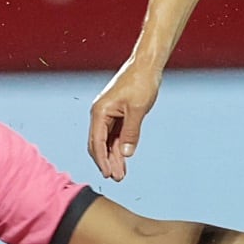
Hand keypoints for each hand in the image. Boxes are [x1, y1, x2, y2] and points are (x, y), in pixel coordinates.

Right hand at [88, 58, 161, 181]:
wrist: (147, 66)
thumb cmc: (141, 83)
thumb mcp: (137, 109)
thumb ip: (131, 133)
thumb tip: (126, 154)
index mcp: (100, 111)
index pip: (97, 142)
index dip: (102, 160)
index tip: (107, 174)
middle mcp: (100, 114)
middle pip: (99, 144)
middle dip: (107, 161)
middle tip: (117, 178)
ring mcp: (108, 114)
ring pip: (108, 141)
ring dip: (114, 157)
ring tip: (121, 174)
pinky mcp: (117, 114)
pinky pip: (115, 134)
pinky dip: (119, 147)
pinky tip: (123, 159)